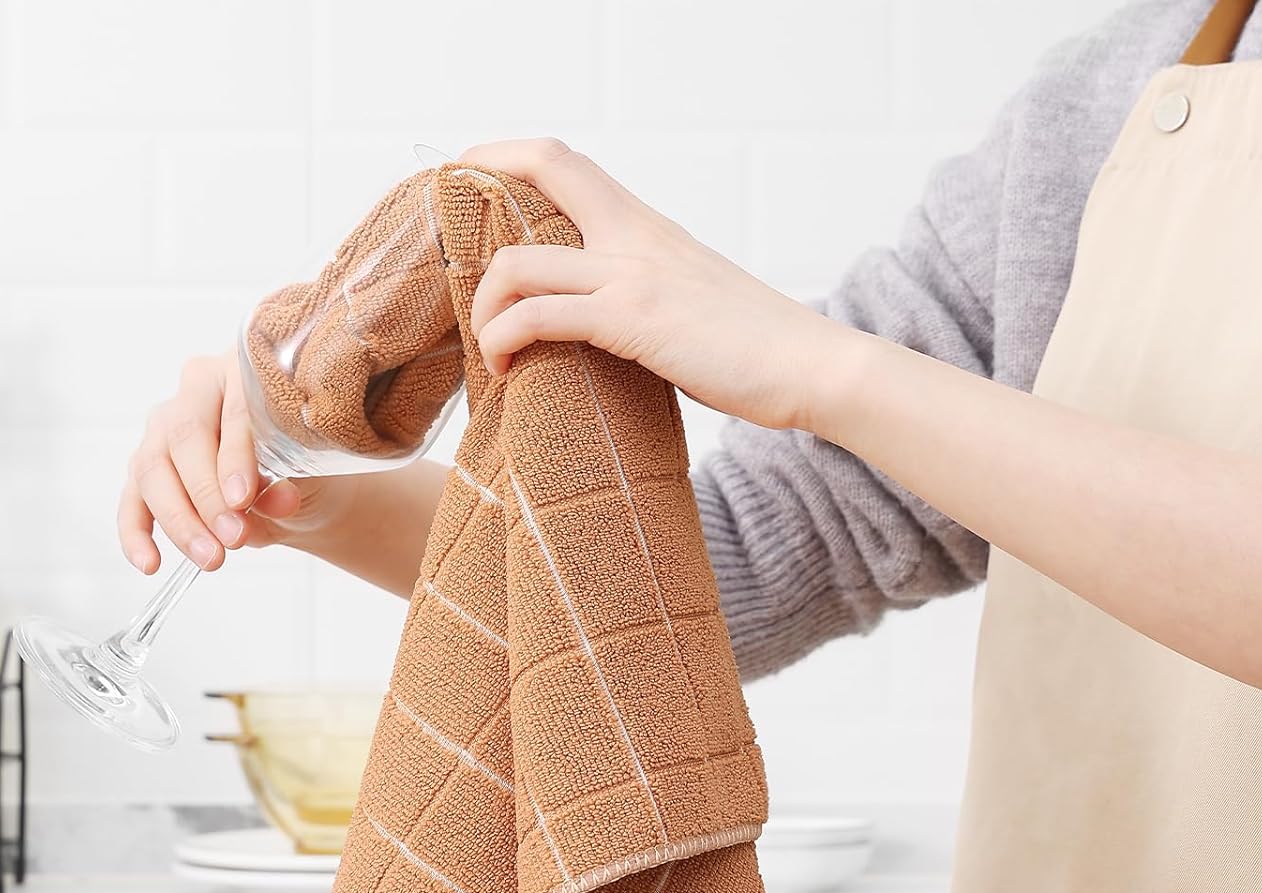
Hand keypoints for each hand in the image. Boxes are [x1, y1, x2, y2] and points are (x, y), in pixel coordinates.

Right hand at [117, 352, 336, 573]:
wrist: (302, 491)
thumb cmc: (306, 469)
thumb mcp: (310, 476)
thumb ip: (291, 483)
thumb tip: (281, 499)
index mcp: (242, 372)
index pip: (231, 411)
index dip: (234, 456)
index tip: (243, 499)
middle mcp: (196, 391)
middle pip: (183, 439)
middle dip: (206, 496)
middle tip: (234, 539)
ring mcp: (164, 427)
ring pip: (153, 470)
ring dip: (179, 521)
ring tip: (211, 559)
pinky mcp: (146, 467)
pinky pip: (132, 499)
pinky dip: (136, 533)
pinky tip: (149, 563)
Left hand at [463, 138, 843, 431]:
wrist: (811, 366)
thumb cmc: (755, 347)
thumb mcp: (690, 301)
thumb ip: (641, 295)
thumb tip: (602, 325)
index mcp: (646, 226)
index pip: (565, 161)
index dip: (504, 156)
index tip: (469, 180)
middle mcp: (634, 235)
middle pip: (540, 173)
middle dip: (475, 196)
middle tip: (450, 255)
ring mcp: (632, 274)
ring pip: (518, 262)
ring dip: (483, 306)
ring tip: (488, 349)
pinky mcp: (632, 321)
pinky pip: (540, 315)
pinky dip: (503, 338)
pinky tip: (504, 367)